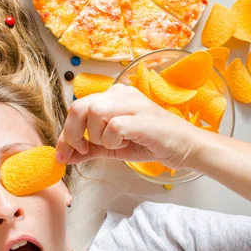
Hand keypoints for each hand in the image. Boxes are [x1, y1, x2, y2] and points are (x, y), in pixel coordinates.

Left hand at [56, 84, 207, 169]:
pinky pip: (112, 126)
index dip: (65, 133)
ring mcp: (133, 103)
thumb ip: (90, 149)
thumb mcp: (114, 147)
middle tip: (82, 150)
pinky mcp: (142, 117)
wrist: (187, 147)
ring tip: (113, 145)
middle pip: (79, 106)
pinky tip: (124, 144)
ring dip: (96, 136)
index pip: (78, 109)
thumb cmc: (152, 143)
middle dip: (71, 133)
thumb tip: (66, 156)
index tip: (62, 153)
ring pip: (94, 113)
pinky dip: (111, 140)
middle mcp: (121, 94)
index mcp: (113, 97)